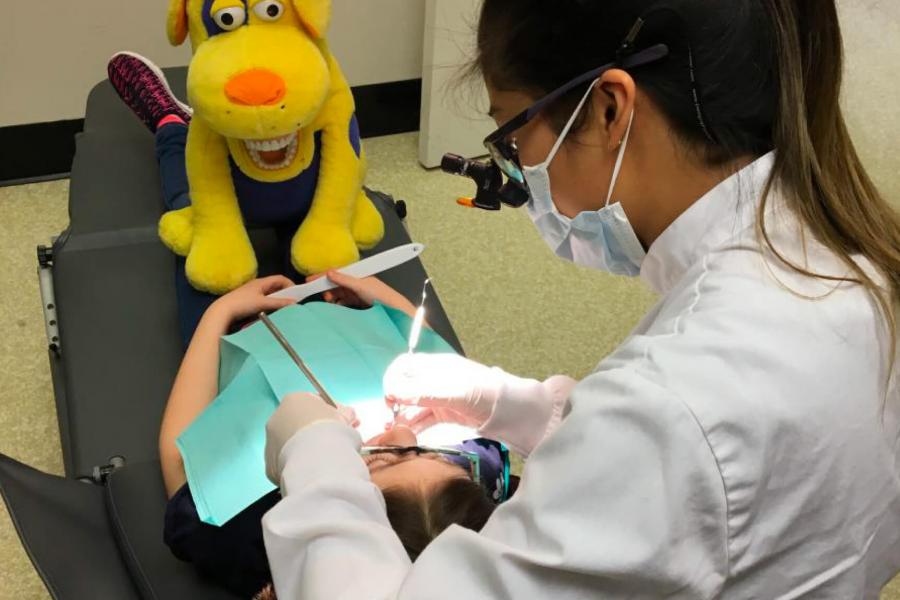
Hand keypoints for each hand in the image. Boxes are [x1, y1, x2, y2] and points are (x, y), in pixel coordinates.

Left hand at [208, 276, 295, 322]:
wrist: (222, 311)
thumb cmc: (243, 304)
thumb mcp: (263, 303)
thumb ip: (279, 303)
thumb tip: (295, 303)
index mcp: (261, 282)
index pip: (280, 278)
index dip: (290, 284)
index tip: (296, 295)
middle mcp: (257, 285)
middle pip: (275, 286)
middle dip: (285, 293)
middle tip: (291, 302)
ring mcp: (252, 293)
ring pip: (269, 294)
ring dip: (277, 299)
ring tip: (283, 308)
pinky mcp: (248, 301)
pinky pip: (263, 300)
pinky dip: (269, 304)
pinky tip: (271, 312)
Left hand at [265, 392, 358, 484]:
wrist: (318, 459)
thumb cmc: (331, 433)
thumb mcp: (345, 417)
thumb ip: (344, 414)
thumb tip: (347, 416)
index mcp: (294, 400)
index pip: (313, 404)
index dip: (330, 414)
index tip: (342, 424)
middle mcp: (277, 418)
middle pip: (299, 424)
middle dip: (316, 432)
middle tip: (335, 442)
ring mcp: (270, 442)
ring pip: (290, 445)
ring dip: (305, 450)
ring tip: (324, 460)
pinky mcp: (270, 465)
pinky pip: (286, 464)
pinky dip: (297, 466)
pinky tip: (311, 470)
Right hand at [309, 270, 415, 314]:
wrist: (394, 310)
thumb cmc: (381, 295)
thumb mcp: (361, 285)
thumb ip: (345, 279)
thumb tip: (329, 273)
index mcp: (356, 274)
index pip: (335, 273)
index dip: (322, 277)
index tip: (309, 281)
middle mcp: (355, 282)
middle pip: (335, 284)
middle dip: (327, 289)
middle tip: (324, 297)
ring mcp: (356, 293)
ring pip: (338, 294)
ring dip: (332, 298)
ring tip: (330, 302)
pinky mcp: (358, 303)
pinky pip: (343, 302)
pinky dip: (337, 304)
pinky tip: (335, 307)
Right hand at [383, 354, 508, 430]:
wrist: (509, 410)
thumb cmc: (482, 393)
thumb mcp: (452, 392)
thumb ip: (422, 392)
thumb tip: (392, 392)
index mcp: (435, 366)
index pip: (404, 366)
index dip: (393, 380)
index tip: (389, 397)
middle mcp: (434, 380)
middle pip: (405, 388)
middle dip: (394, 402)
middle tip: (388, 419)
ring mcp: (439, 397)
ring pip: (413, 406)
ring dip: (402, 417)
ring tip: (392, 433)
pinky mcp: (445, 413)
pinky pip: (424, 418)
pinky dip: (414, 426)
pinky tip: (406, 436)